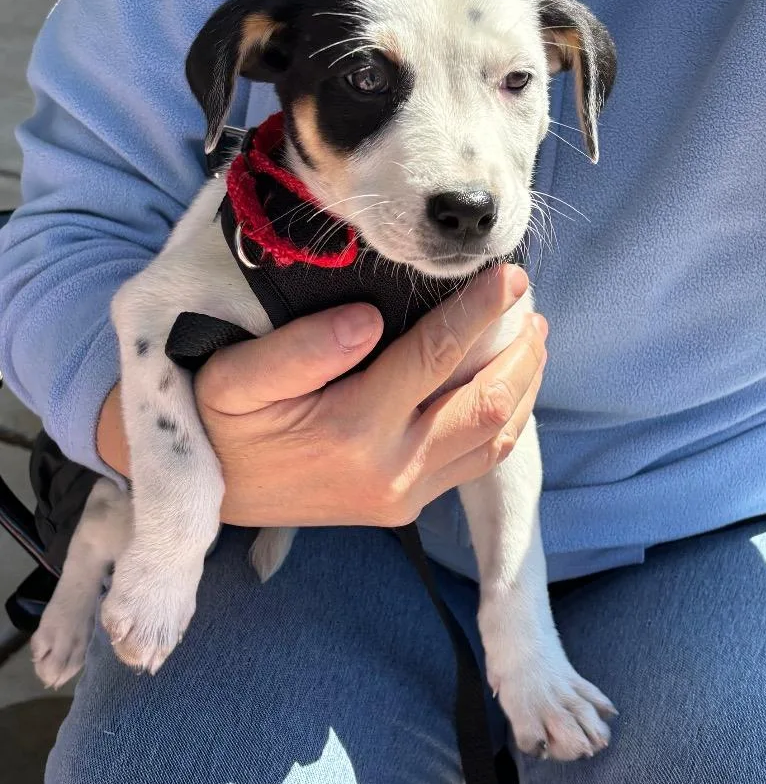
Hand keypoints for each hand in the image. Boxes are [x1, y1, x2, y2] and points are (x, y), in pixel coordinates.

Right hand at [194, 264, 546, 527]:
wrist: (216, 493)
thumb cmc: (224, 425)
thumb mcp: (233, 380)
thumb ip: (297, 351)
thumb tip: (367, 319)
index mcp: (352, 429)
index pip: (436, 356)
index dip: (480, 311)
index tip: (509, 275)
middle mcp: (392, 469)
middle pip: (484, 403)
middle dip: (518, 351)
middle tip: (530, 303)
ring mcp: (406, 495)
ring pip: (493, 439)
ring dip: (522, 387)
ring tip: (532, 340)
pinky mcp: (408, 508)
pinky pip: (478, 465)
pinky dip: (505, 423)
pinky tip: (508, 390)